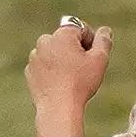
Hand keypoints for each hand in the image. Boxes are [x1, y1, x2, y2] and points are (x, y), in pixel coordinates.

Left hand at [26, 22, 112, 136]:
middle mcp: (45, 41)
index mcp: (62, 34)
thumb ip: (104, 41)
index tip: (91, 58)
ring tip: (70, 78)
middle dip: (74, 50)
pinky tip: (59, 84)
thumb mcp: (100, 60)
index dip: (90, 42)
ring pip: (53, 53)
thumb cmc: (80, 83)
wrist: (58, 108)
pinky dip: (51, 71)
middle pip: (65, 40)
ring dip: (62, 60)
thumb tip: (105, 31)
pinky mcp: (30, 71)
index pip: (80, 28)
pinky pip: (44, 66)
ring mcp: (34, 56)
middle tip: (81, 69)